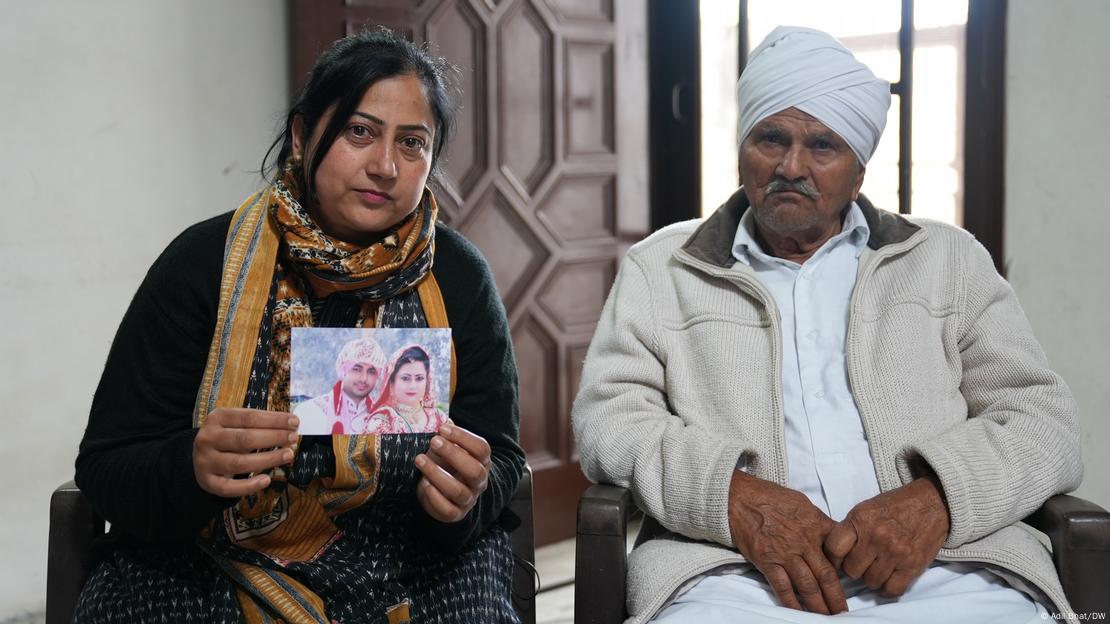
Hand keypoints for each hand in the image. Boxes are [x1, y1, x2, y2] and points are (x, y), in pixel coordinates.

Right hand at [193, 407, 297, 497]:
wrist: (199, 458)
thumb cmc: (227, 438)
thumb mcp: (237, 425)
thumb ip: (260, 426)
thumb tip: (290, 428)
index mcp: (217, 418)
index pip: (249, 417)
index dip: (274, 420)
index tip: (294, 422)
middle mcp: (208, 438)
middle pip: (244, 439)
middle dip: (273, 438)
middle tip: (294, 438)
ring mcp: (205, 461)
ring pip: (239, 463)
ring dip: (267, 459)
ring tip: (288, 455)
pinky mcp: (207, 482)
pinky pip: (229, 487)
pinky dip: (249, 485)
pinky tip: (266, 480)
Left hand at [414, 420, 490, 522]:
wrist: (439, 493)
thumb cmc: (445, 465)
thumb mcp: (447, 449)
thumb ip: (447, 436)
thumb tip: (443, 419)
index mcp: (482, 462)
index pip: (482, 449)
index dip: (464, 437)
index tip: (443, 428)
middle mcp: (479, 481)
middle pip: (474, 470)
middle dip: (453, 454)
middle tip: (433, 441)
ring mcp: (468, 499)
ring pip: (458, 490)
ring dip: (437, 473)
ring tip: (419, 460)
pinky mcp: (455, 514)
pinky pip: (447, 509)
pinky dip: (434, 496)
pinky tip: (424, 483)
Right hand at [728, 470, 846, 613]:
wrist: (740, 498)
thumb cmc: (770, 497)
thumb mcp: (802, 503)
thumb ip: (818, 520)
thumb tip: (831, 533)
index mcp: (816, 525)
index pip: (839, 552)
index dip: (847, 569)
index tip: (851, 582)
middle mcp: (804, 542)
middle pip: (827, 575)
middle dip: (836, 597)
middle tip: (843, 612)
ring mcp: (785, 553)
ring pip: (808, 585)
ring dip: (818, 605)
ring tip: (826, 616)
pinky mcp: (767, 561)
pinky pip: (782, 587)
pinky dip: (792, 602)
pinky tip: (799, 613)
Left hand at [824, 476, 949, 596]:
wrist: (931, 503)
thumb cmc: (895, 507)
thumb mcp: (865, 509)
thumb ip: (850, 530)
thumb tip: (833, 555)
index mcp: (861, 519)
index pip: (834, 548)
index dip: (833, 558)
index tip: (839, 559)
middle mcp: (878, 536)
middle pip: (851, 570)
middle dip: (854, 569)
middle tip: (862, 562)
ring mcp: (896, 552)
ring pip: (870, 582)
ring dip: (872, 578)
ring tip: (877, 567)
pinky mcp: (913, 565)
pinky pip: (892, 590)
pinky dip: (888, 588)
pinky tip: (889, 577)